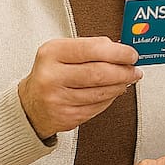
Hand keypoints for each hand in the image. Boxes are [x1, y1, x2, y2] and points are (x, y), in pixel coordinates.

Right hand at [17, 36, 140, 138]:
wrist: (30, 104)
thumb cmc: (50, 73)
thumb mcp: (62, 52)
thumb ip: (90, 47)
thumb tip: (121, 48)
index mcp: (52, 53)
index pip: (92, 49)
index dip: (118, 52)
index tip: (131, 54)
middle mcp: (52, 76)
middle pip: (99, 73)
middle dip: (123, 71)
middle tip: (134, 69)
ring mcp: (58, 99)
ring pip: (101, 92)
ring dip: (120, 85)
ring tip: (127, 79)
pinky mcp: (66, 117)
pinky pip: (97, 107)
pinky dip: (110, 98)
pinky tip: (113, 91)